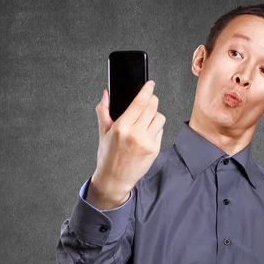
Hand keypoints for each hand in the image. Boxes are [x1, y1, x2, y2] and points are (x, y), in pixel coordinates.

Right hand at [90, 80, 165, 207]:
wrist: (115, 179)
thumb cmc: (108, 156)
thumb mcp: (103, 132)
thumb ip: (104, 110)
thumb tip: (106, 94)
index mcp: (121, 127)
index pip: (139, 103)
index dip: (147, 91)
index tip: (150, 84)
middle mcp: (136, 134)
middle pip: (152, 107)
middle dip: (152, 100)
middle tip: (149, 99)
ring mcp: (147, 142)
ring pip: (159, 118)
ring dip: (155, 115)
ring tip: (147, 119)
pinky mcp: (154, 150)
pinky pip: (160, 131)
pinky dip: (156, 128)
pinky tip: (147, 133)